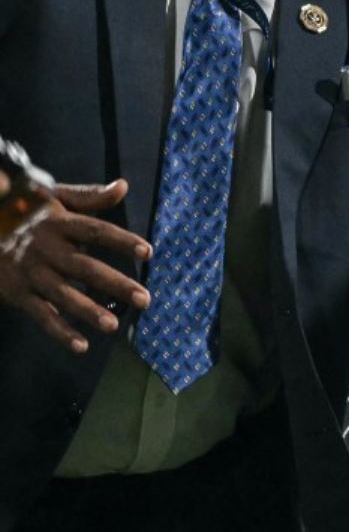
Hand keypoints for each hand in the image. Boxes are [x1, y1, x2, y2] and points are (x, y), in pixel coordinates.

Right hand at [0, 179, 150, 352]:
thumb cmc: (25, 213)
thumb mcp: (53, 198)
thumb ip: (89, 196)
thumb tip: (123, 186)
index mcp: (58, 223)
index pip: (96, 232)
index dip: (122, 241)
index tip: (148, 252)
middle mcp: (45, 248)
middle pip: (85, 268)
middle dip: (116, 284)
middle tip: (145, 299)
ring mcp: (31, 273)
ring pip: (63, 295)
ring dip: (89, 311)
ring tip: (114, 326)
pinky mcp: (18, 293)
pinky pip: (42, 315)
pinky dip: (60, 332)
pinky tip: (82, 346)